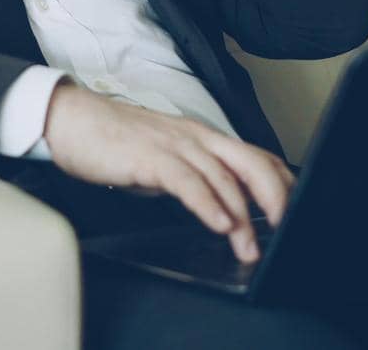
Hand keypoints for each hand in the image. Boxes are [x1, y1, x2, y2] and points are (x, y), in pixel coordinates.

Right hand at [42, 82, 294, 263]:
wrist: (72, 120)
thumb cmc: (115, 141)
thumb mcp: (165, 159)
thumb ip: (193, 176)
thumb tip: (218, 207)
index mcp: (203, 137)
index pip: (256, 156)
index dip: (281, 184)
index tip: (295, 213)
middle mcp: (196, 137)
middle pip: (252, 163)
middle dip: (276, 199)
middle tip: (286, 231)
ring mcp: (174, 144)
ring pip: (223, 177)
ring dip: (241, 216)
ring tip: (249, 248)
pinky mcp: (150, 157)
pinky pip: (187, 181)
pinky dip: (207, 204)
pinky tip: (218, 224)